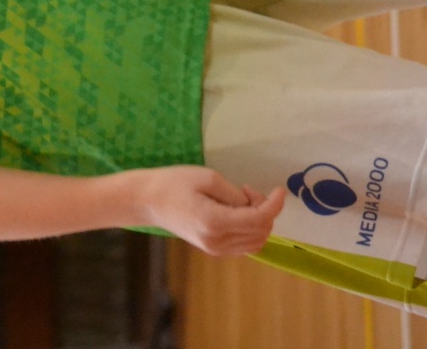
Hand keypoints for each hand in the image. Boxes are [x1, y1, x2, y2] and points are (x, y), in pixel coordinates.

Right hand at [135, 166, 284, 256]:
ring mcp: (215, 249)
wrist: (146, 201)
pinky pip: (244, 244)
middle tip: (248, 190)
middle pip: (261, 232)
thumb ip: (234, 194)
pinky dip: (250, 229)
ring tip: (243, 201)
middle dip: (266, 210)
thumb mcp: (206, 178)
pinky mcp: (213, 249)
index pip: (259, 220)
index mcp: (216, 222)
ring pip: (256, 242)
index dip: (274, 204)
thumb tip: (252, 204)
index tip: (279, 189)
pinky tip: (237, 212)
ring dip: (260, 221)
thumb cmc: (173, 183)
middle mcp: (218, 242)